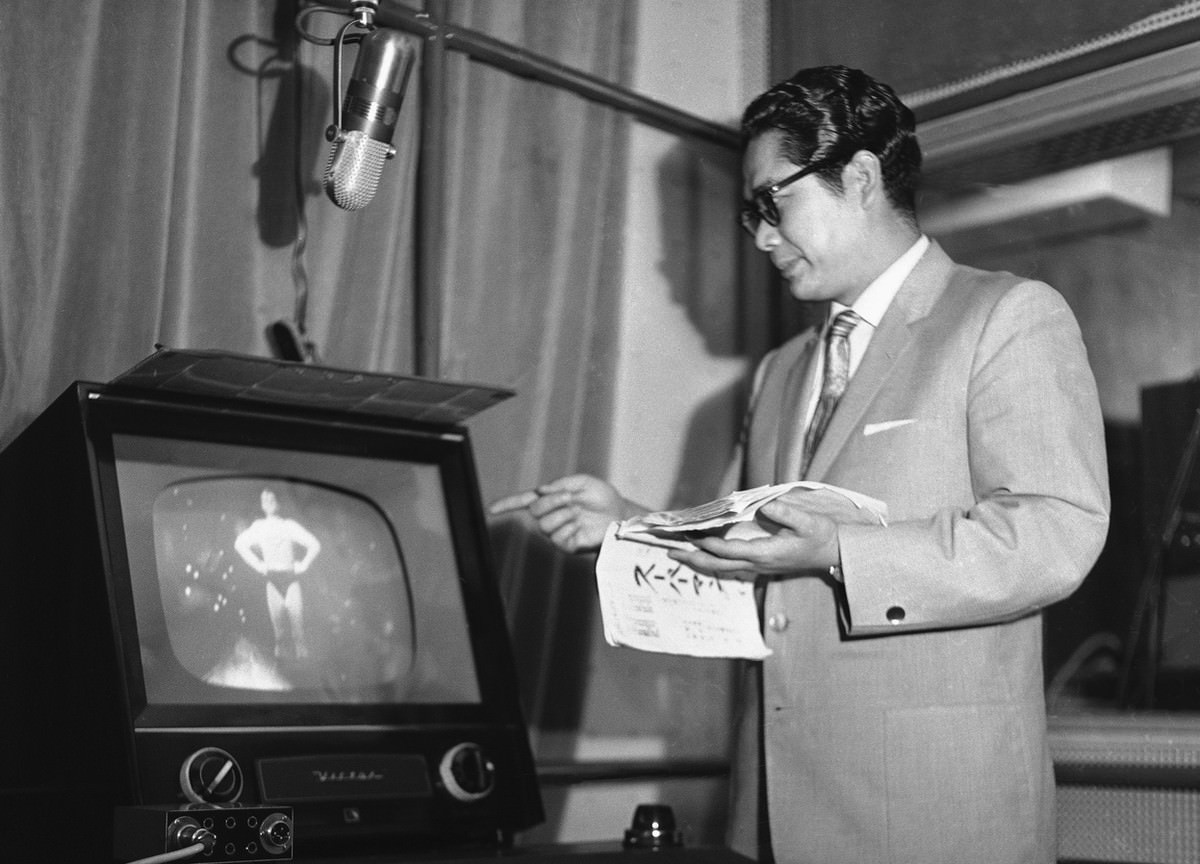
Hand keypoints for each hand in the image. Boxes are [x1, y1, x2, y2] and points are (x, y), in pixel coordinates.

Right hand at [489, 474, 642, 553]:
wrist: (618, 514)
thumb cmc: (601, 497)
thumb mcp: (582, 482)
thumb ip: (560, 484)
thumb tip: (540, 490)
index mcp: (550, 499)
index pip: (523, 502)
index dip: (507, 505)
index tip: (491, 509)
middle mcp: (550, 516)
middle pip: (535, 511)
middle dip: (552, 501)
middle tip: (570, 498)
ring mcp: (558, 531)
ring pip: (545, 525)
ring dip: (563, 515)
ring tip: (578, 513)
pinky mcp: (567, 545)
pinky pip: (558, 538)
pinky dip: (569, 529)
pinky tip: (579, 526)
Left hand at [668, 497, 840, 578]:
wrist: (835, 554)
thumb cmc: (822, 536)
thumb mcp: (808, 521)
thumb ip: (786, 513)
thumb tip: (763, 503)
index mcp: (766, 553)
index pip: (729, 550)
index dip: (708, 544)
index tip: (690, 536)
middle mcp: (758, 563)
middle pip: (718, 564)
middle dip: (693, 558)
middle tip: (670, 551)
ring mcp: (758, 567)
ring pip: (722, 568)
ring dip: (699, 561)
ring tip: (677, 553)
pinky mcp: (760, 565)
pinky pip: (730, 566)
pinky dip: (713, 560)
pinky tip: (702, 554)